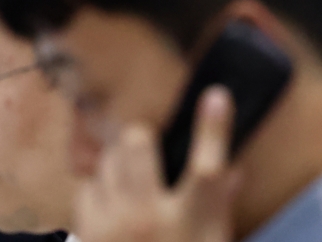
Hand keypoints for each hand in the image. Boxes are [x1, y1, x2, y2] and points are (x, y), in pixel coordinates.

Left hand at [74, 86, 239, 241]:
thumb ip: (221, 208)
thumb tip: (235, 171)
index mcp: (192, 225)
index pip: (208, 169)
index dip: (214, 129)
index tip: (216, 94)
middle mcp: (150, 220)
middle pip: (136, 142)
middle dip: (139, 139)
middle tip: (146, 153)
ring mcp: (113, 226)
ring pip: (106, 159)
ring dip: (118, 166)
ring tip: (130, 187)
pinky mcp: (87, 234)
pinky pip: (86, 187)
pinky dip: (98, 191)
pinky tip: (111, 208)